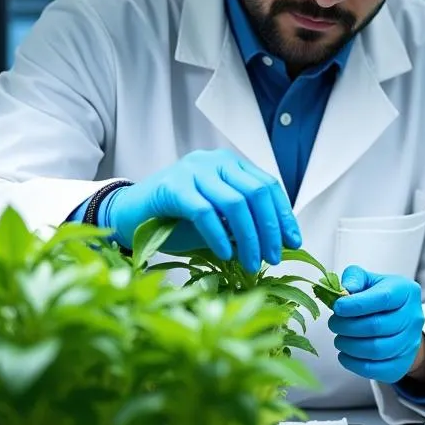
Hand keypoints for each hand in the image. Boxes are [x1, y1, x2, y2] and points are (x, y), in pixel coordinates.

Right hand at [103, 149, 300, 272]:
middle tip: (274, 257)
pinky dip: (219, 236)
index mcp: (230, 164)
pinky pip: (205, 212)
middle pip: (256, 193)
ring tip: (253, 263)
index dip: (283, 215)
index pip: (268, 185)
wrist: (130, 215)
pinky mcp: (173, 186)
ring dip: (249, 237)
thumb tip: (279, 243)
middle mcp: (214, 161)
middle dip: (270, 229)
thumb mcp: (218, 221)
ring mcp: (192, 170)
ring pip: (235, 203)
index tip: (294, 242)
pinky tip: (226, 255)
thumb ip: (243, 224)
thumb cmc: (177, 219)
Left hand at [328, 266, 424, 383]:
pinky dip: (355, 364)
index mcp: (406, 291)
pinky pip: (376, 370)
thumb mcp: (370, 280)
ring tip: (339, 339)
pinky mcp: (402, 364)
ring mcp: (410, 343)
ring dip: (350, 346)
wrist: (402, 323)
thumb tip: (344, 290)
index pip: (382, 298)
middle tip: (333, 324)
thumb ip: (355, 278)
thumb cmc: (381, 298)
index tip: (337, 307)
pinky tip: (345, 355)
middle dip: (348, 326)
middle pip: (377, 326)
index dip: (356, 304)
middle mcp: (413, 317)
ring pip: (376, 350)